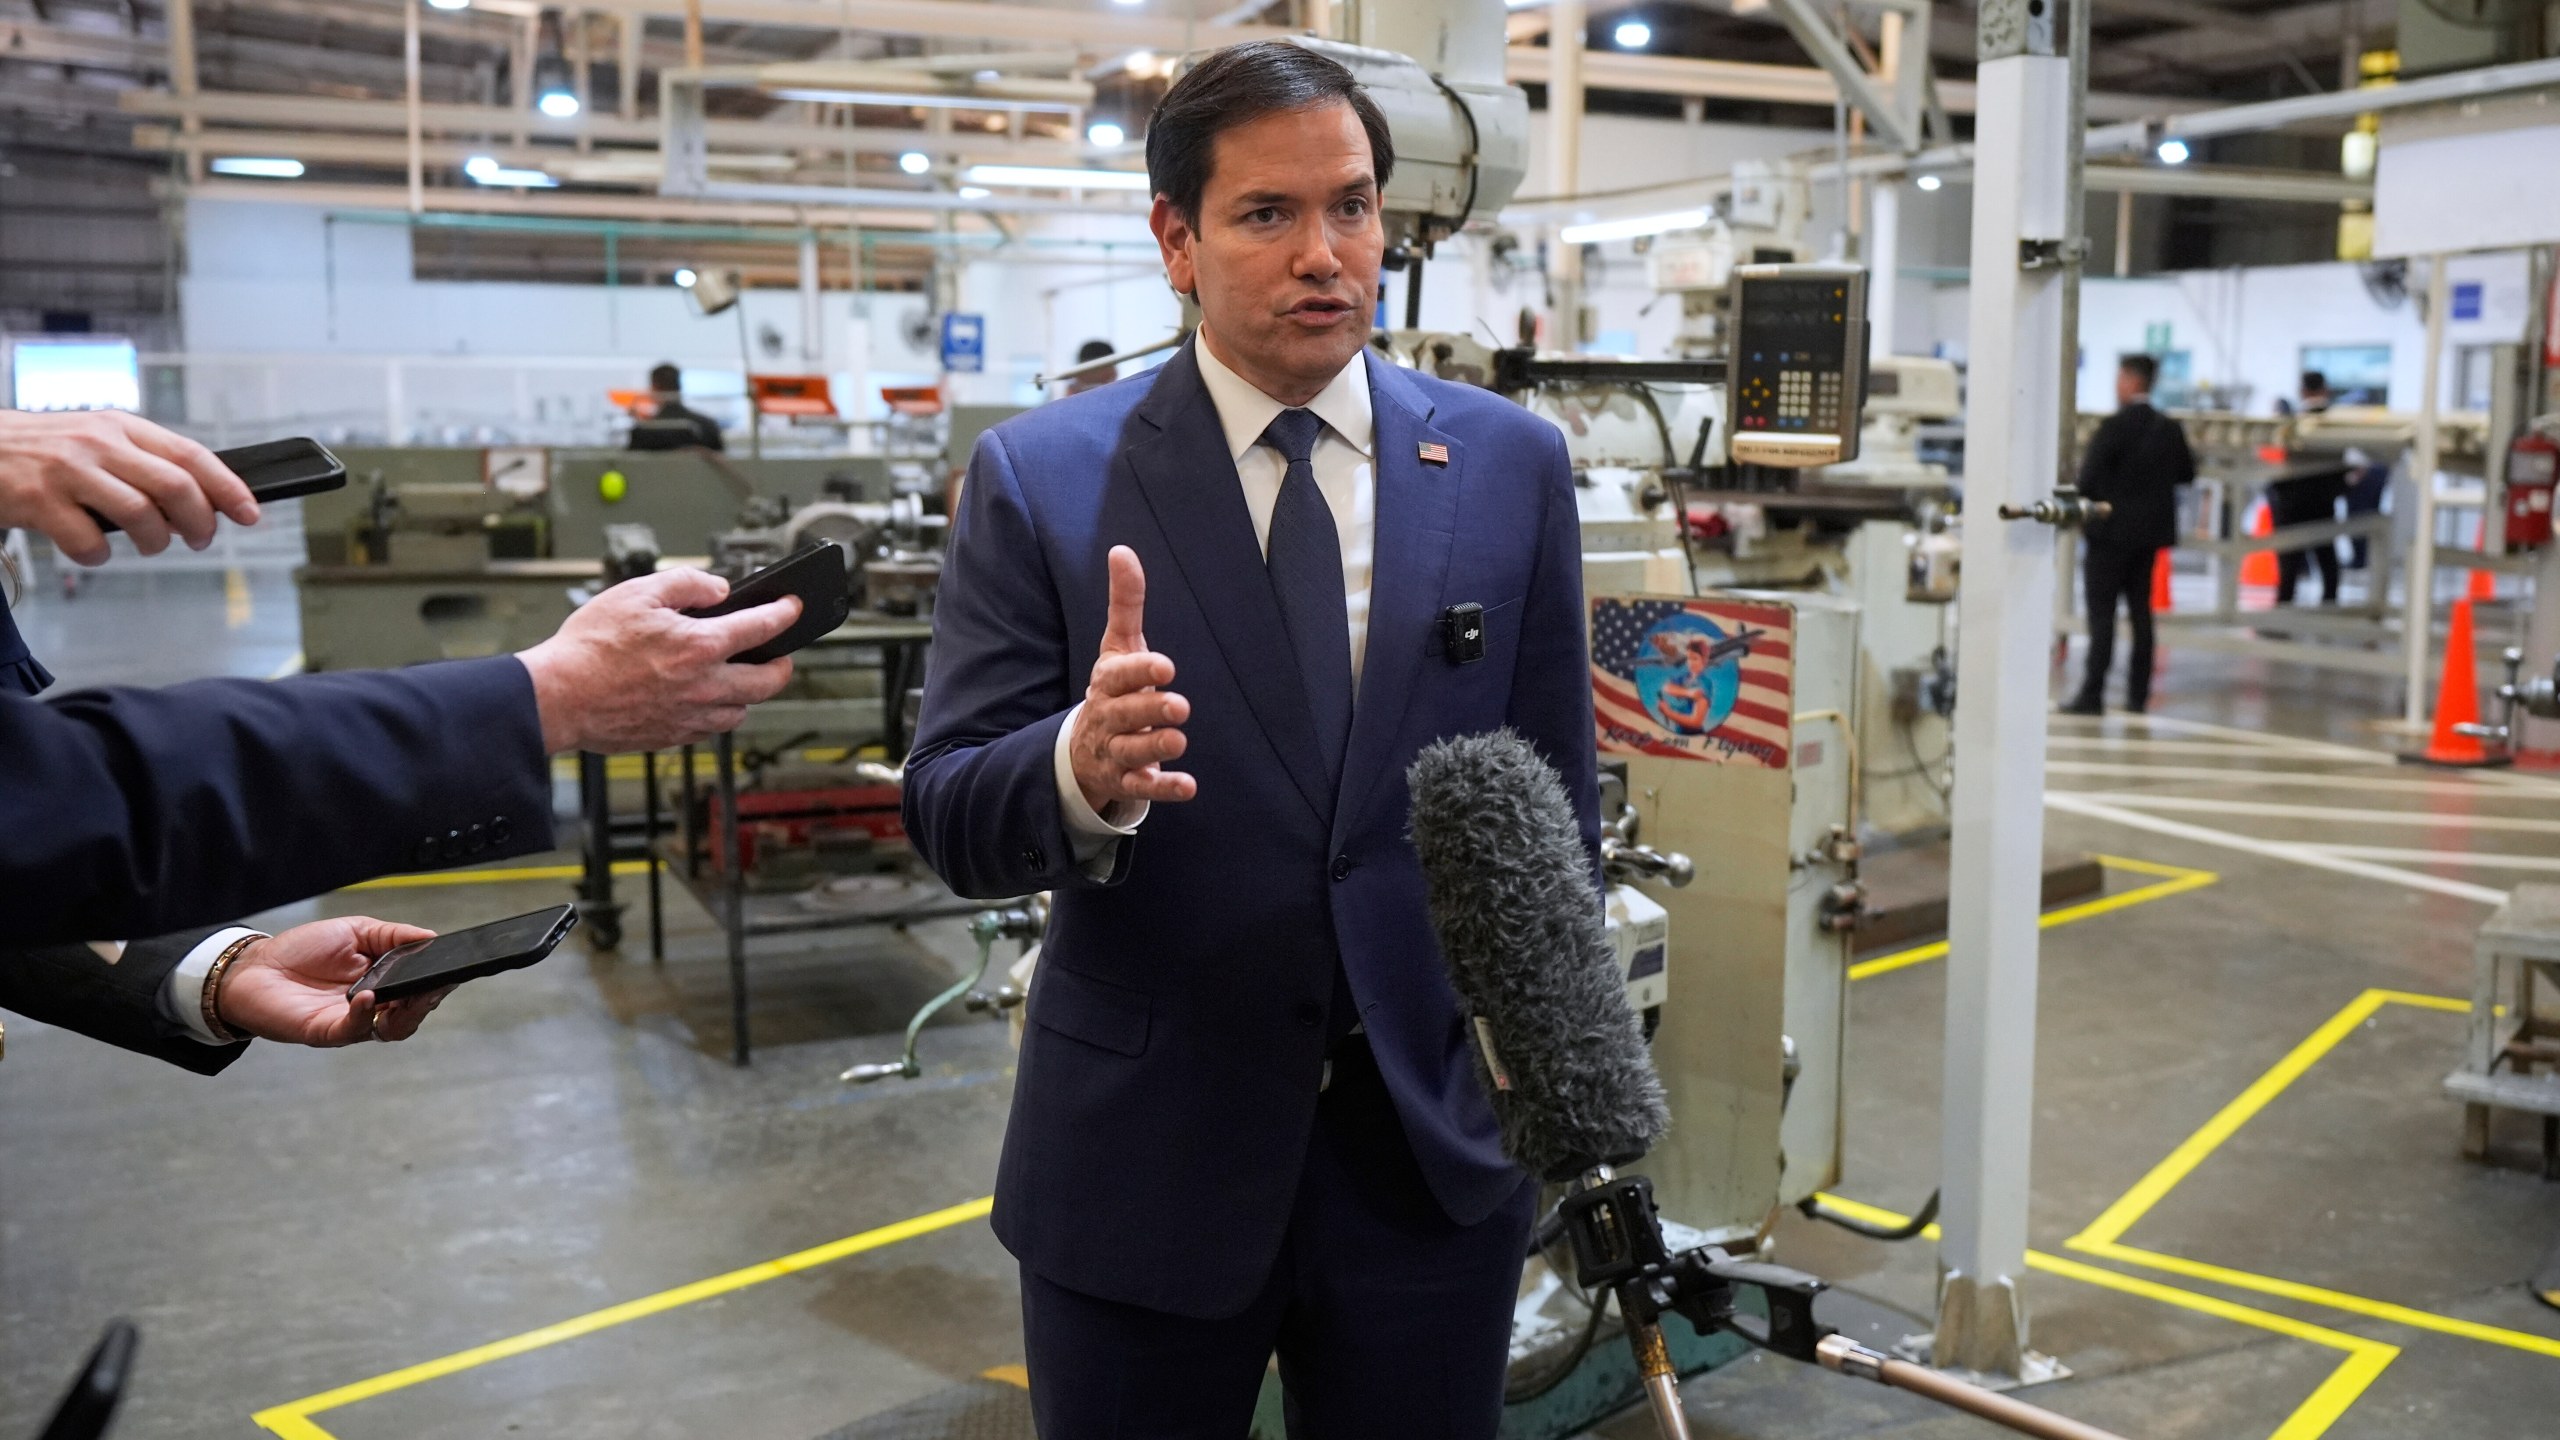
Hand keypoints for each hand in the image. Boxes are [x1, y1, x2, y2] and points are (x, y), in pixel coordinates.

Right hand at [0, 410, 258, 564]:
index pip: (191, 455)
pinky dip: (99, 556)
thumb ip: (145, 466)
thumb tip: (197, 506)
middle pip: (176, 486)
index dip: (228, 487)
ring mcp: (68, 471)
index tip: (250, 513)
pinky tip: (93, 550)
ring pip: (140, 515)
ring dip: (156, 542)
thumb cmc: (43, 450)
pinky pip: (89, 542)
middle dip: (201, 522)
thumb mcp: (98, 442)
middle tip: (202, 540)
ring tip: (150, 545)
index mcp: (121, 427)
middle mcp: (98, 444)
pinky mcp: (38, 501)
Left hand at [215, 916, 450, 1046]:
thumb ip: (393, 935)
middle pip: (415, 1012)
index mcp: (384, 983)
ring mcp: (351, 1022)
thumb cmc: (301, 950)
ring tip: (414, 993)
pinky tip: (369, 996)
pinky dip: (366, 1014)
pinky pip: (355, 1029)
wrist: (254, 968)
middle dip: (430, 998)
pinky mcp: (326, 1031)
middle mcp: (373, 1007)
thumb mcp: (354, 931)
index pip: (421, 988)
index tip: (453, 969)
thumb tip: (431, 937)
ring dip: (409, 1012)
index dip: (439, 981)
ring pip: (394, 1029)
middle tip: (438, 982)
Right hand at [515, 567, 799, 753]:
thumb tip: (717, 588)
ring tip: (738, 678)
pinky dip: (717, 713)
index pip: (762, 627)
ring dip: (747, 693)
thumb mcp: (637, 593)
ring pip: (741, 710)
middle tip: (779, 655)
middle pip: (769, 681)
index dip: (784, 613)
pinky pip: (712, 729)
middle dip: (781, 665)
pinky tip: (704, 699)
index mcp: (701, 646)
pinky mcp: (674, 737)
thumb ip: (685, 584)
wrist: (558, 697)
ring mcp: (691, 716)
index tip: (792, 607)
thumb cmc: (589, 648)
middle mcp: (705, 686)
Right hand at [1069, 546, 1194, 813]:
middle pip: (1126, 715)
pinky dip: (1164, 788)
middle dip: (1150, 711)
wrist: (1082, 748)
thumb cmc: (1113, 688)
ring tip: (1179, 740)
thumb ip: (1125, 603)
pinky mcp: (1125, 780)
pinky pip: (1143, 787)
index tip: (1166, 666)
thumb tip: (1122, 550)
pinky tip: (1188, 786)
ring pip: (1132, 753)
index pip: (1119, 675)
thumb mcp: (1117, 646)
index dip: (1140, 671)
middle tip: (1180, 705)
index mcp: (1107, 682)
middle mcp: (1108, 717)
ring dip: (1155, 748)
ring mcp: (1114, 752)